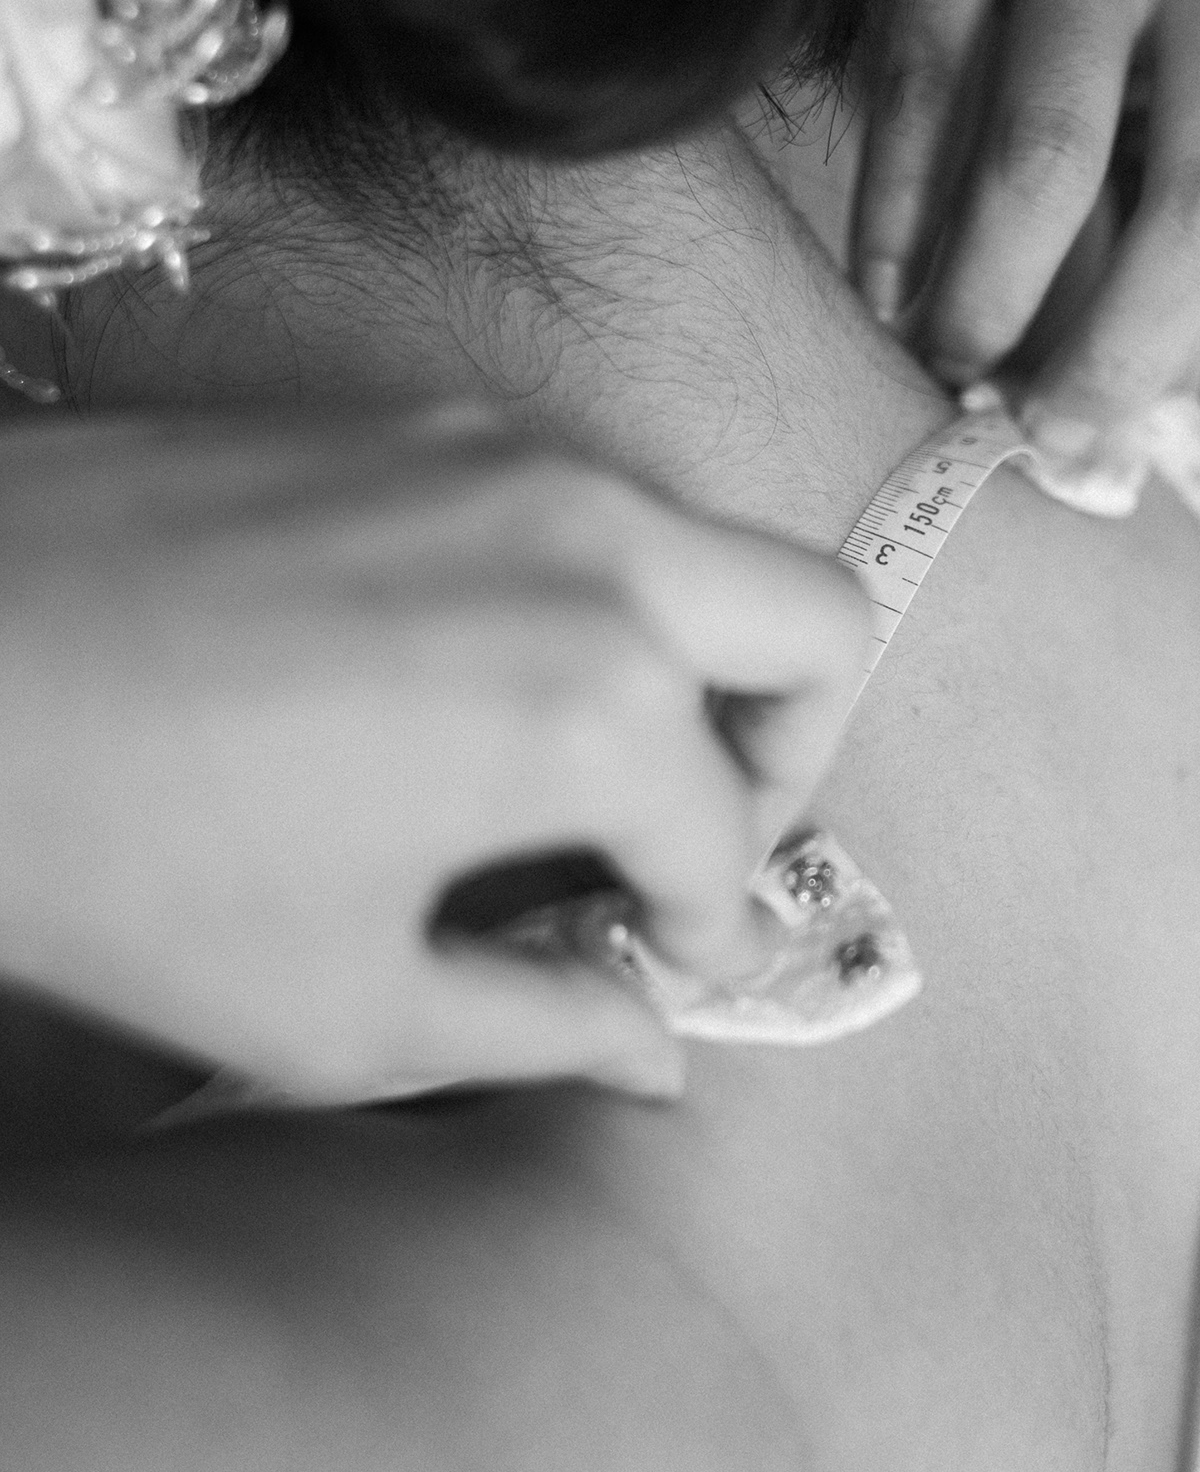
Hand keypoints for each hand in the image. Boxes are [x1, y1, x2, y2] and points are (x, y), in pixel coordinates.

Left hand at [0, 405, 868, 1103]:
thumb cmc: (109, 845)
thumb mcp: (340, 1004)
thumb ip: (541, 1026)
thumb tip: (653, 1050)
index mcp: (594, 699)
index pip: (731, 833)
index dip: (708, 925)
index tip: (661, 956)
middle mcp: (594, 546)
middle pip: (818, 624)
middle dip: (789, 754)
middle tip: (693, 839)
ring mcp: (513, 459)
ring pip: (707, 555)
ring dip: (695, 669)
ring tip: (576, 773)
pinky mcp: (430, 421)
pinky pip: (590, 510)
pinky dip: (598, 603)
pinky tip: (475, 684)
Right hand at [851, 0, 1199, 497]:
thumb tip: (1149, 399)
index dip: (1172, 347)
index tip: (1101, 437)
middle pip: (1186, 200)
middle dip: (1097, 353)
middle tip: (1033, 430)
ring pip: (1033, 157)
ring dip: (982, 295)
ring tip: (951, 367)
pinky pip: (919, 90)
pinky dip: (896, 212)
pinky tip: (887, 286)